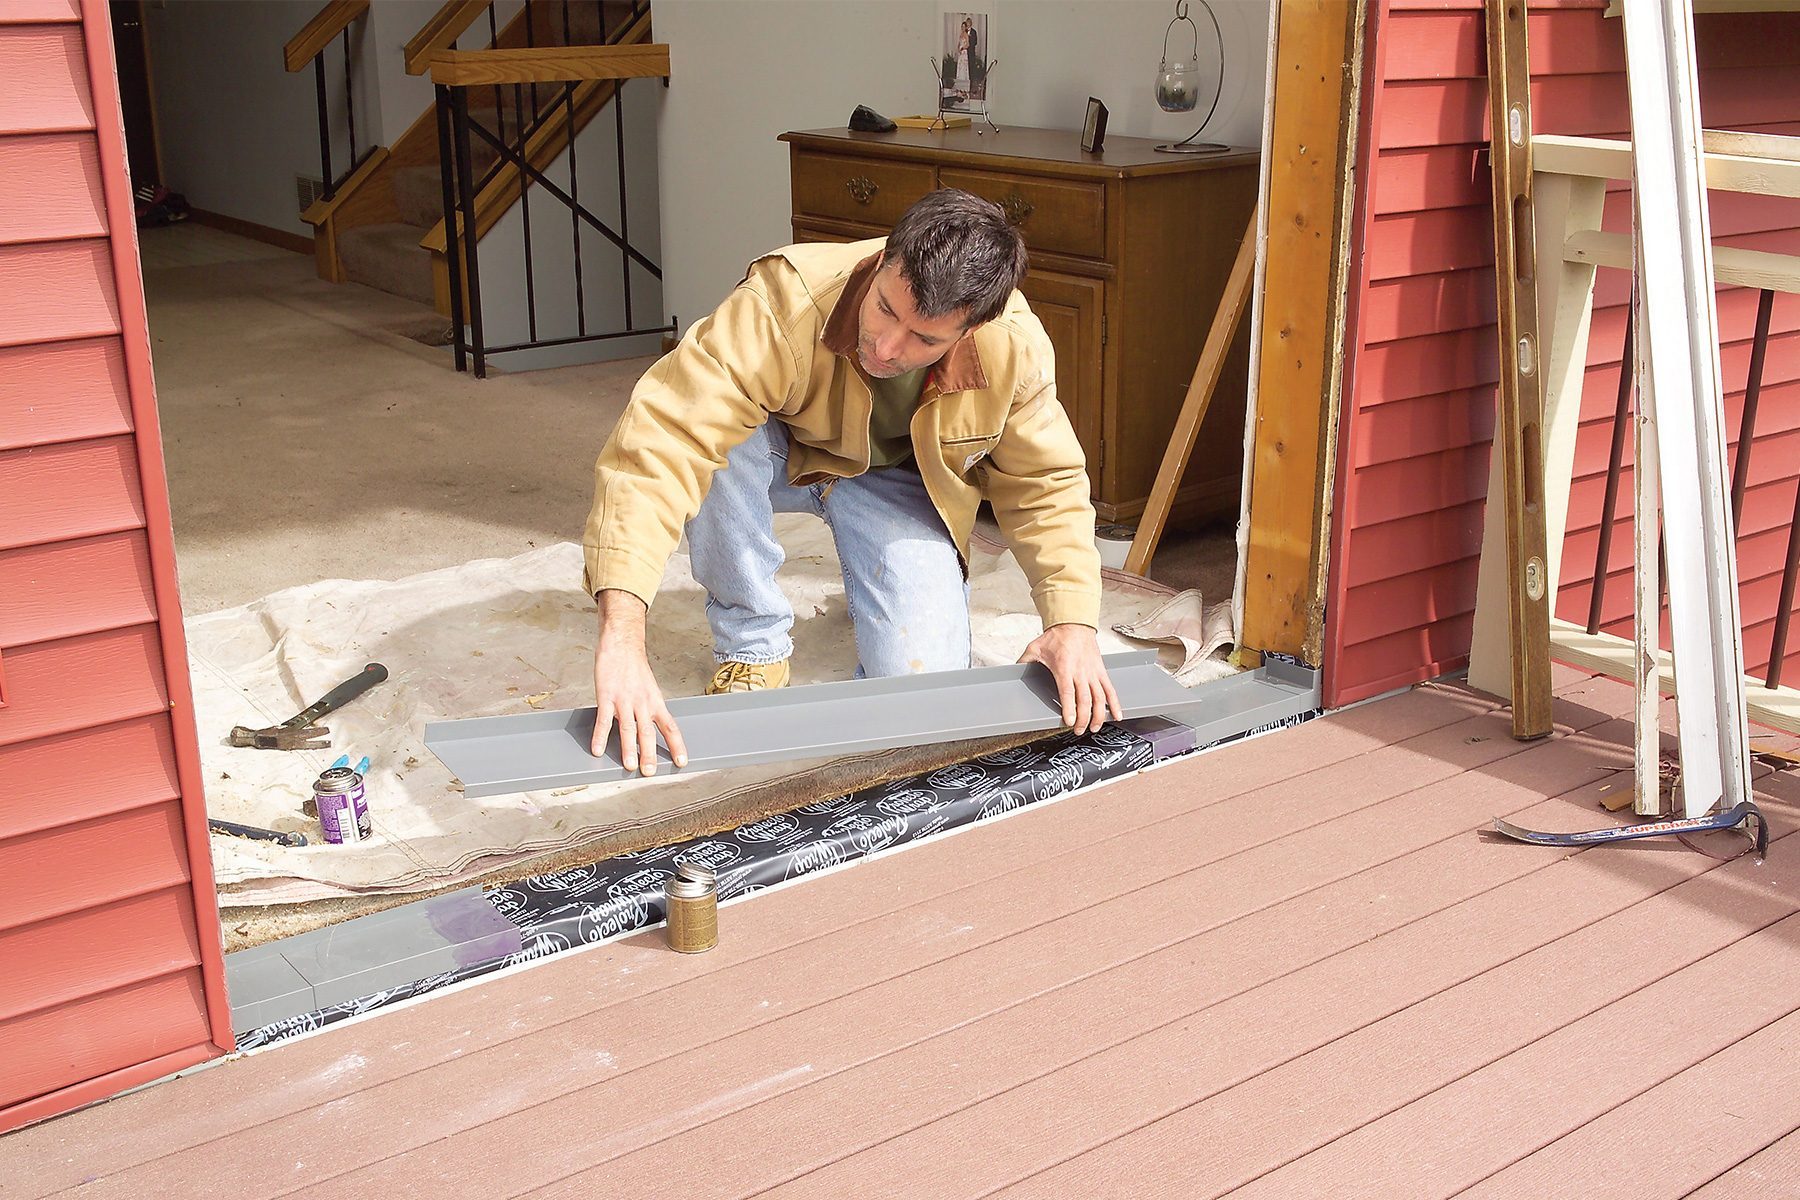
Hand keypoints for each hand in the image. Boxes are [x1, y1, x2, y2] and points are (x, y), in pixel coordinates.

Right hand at [591, 590, 687, 776]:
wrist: (622, 645)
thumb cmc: (634, 668)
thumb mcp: (649, 689)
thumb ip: (649, 709)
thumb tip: (650, 730)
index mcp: (655, 702)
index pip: (670, 727)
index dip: (676, 745)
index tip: (681, 762)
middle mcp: (642, 703)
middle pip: (648, 732)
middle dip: (649, 754)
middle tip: (650, 772)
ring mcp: (624, 700)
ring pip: (628, 728)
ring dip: (628, 749)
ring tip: (630, 766)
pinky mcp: (606, 696)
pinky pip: (603, 720)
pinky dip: (600, 736)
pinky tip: (597, 749)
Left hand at [1018, 623, 1121, 735]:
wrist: (1074, 624)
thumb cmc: (1056, 637)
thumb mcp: (1035, 648)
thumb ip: (1024, 662)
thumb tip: (1012, 671)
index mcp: (1064, 667)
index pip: (1067, 692)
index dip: (1069, 708)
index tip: (1069, 721)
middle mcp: (1081, 671)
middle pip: (1085, 699)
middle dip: (1083, 718)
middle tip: (1078, 729)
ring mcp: (1092, 672)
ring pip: (1099, 697)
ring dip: (1098, 714)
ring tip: (1094, 728)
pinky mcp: (1101, 671)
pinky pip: (1110, 689)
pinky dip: (1115, 703)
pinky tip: (1116, 715)